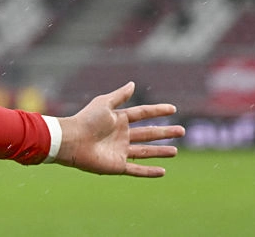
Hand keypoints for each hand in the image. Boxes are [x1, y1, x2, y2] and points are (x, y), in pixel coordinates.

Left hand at [56, 82, 184, 177]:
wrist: (72, 140)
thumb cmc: (86, 120)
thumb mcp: (104, 103)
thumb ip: (119, 95)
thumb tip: (133, 83)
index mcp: (118, 119)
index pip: (142, 113)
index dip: (157, 111)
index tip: (173, 108)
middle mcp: (121, 135)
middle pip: (148, 133)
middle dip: (165, 132)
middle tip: (182, 131)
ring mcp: (120, 151)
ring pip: (145, 152)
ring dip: (160, 151)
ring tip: (175, 151)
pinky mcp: (118, 165)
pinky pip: (137, 169)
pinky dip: (149, 171)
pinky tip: (163, 171)